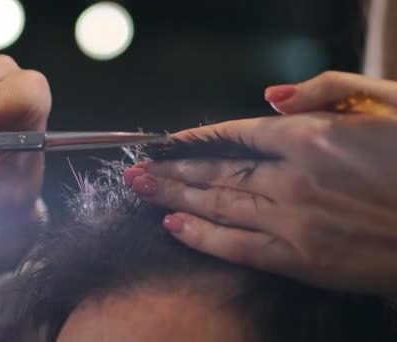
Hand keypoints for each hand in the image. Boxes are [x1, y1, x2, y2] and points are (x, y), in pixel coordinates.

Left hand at [127, 75, 396, 294]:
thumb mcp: (390, 103)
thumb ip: (328, 91)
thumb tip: (273, 96)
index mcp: (312, 137)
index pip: (234, 132)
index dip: (194, 137)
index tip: (165, 141)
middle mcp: (292, 177)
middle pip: (215, 169)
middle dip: (170, 169)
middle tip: (135, 169)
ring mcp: (293, 220)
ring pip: (217, 203)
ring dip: (173, 196)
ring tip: (139, 190)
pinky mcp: (302, 260)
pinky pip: (238, 245)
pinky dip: (202, 235)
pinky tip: (174, 225)